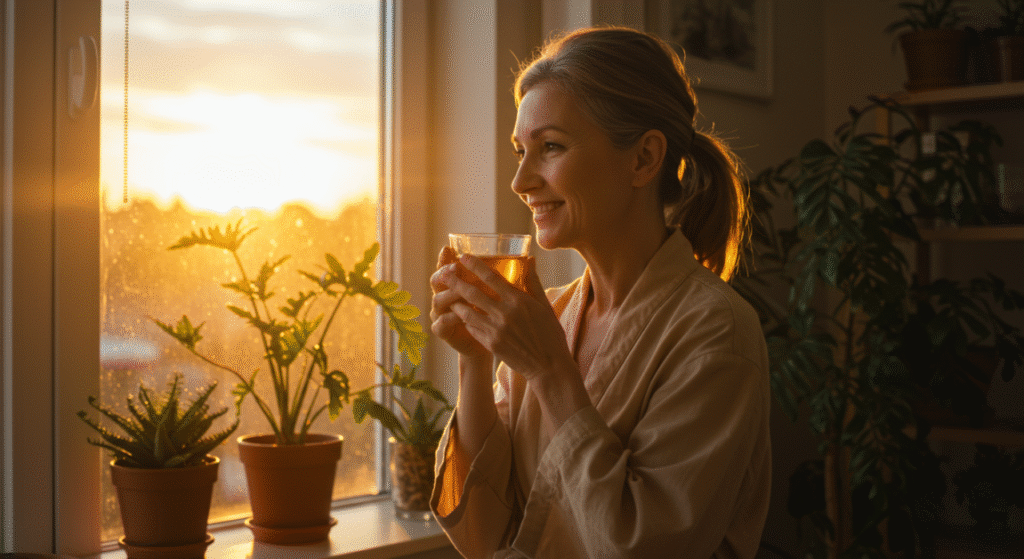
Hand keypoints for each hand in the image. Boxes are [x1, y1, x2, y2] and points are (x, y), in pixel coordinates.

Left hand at [434, 252, 575, 380]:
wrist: (548, 367)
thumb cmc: (550, 334)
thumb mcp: (544, 305)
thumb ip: (533, 282)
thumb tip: (530, 260)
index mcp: (519, 301)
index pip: (492, 277)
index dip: (475, 266)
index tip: (463, 257)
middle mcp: (505, 313)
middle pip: (473, 293)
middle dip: (456, 282)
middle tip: (443, 273)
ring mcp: (496, 330)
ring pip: (467, 312)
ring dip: (456, 302)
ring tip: (447, 295)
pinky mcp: (491, 344)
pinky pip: (473, 328)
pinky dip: (466, 320)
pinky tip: (461, 315)